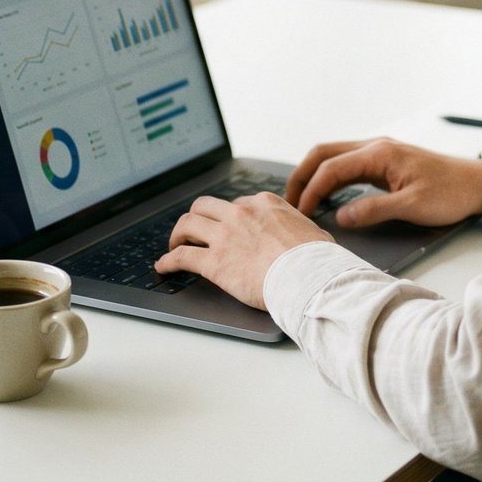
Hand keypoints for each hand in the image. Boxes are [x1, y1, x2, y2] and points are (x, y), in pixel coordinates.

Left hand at [155, 193, 332, 309]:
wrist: (309, 278)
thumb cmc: (317, 259)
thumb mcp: (313, 231)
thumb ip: (299, 228)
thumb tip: (306, 234)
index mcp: (264, 203)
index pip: (236, 204)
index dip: (227, 217)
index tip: (224, 227)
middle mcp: (241, 214)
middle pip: (205, 206)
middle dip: (196, 217)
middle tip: (193, 230)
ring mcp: (225, 236)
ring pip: (188, 224)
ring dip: (178, 234)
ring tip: (174, 244)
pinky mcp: (214, 262)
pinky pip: (182, 257)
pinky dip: (168, 261)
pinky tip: (164, 266)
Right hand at [286, 137, 481, 228]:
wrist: (476, 184)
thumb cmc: (450, 193)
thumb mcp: (413, 207)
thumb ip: (374, 210)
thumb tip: (340, 216)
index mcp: (379, 154)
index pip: (331, 169)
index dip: (311, 191)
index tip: (301, 214)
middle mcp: (375, 146)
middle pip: (323, 153)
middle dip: (302, 175)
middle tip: (288, 202)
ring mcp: (378, 151)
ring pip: (332, 156)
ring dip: (314, 174)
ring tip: (301, 200)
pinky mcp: (383, 161)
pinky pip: (346, 163)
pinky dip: (329, 176)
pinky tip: (326, 195)